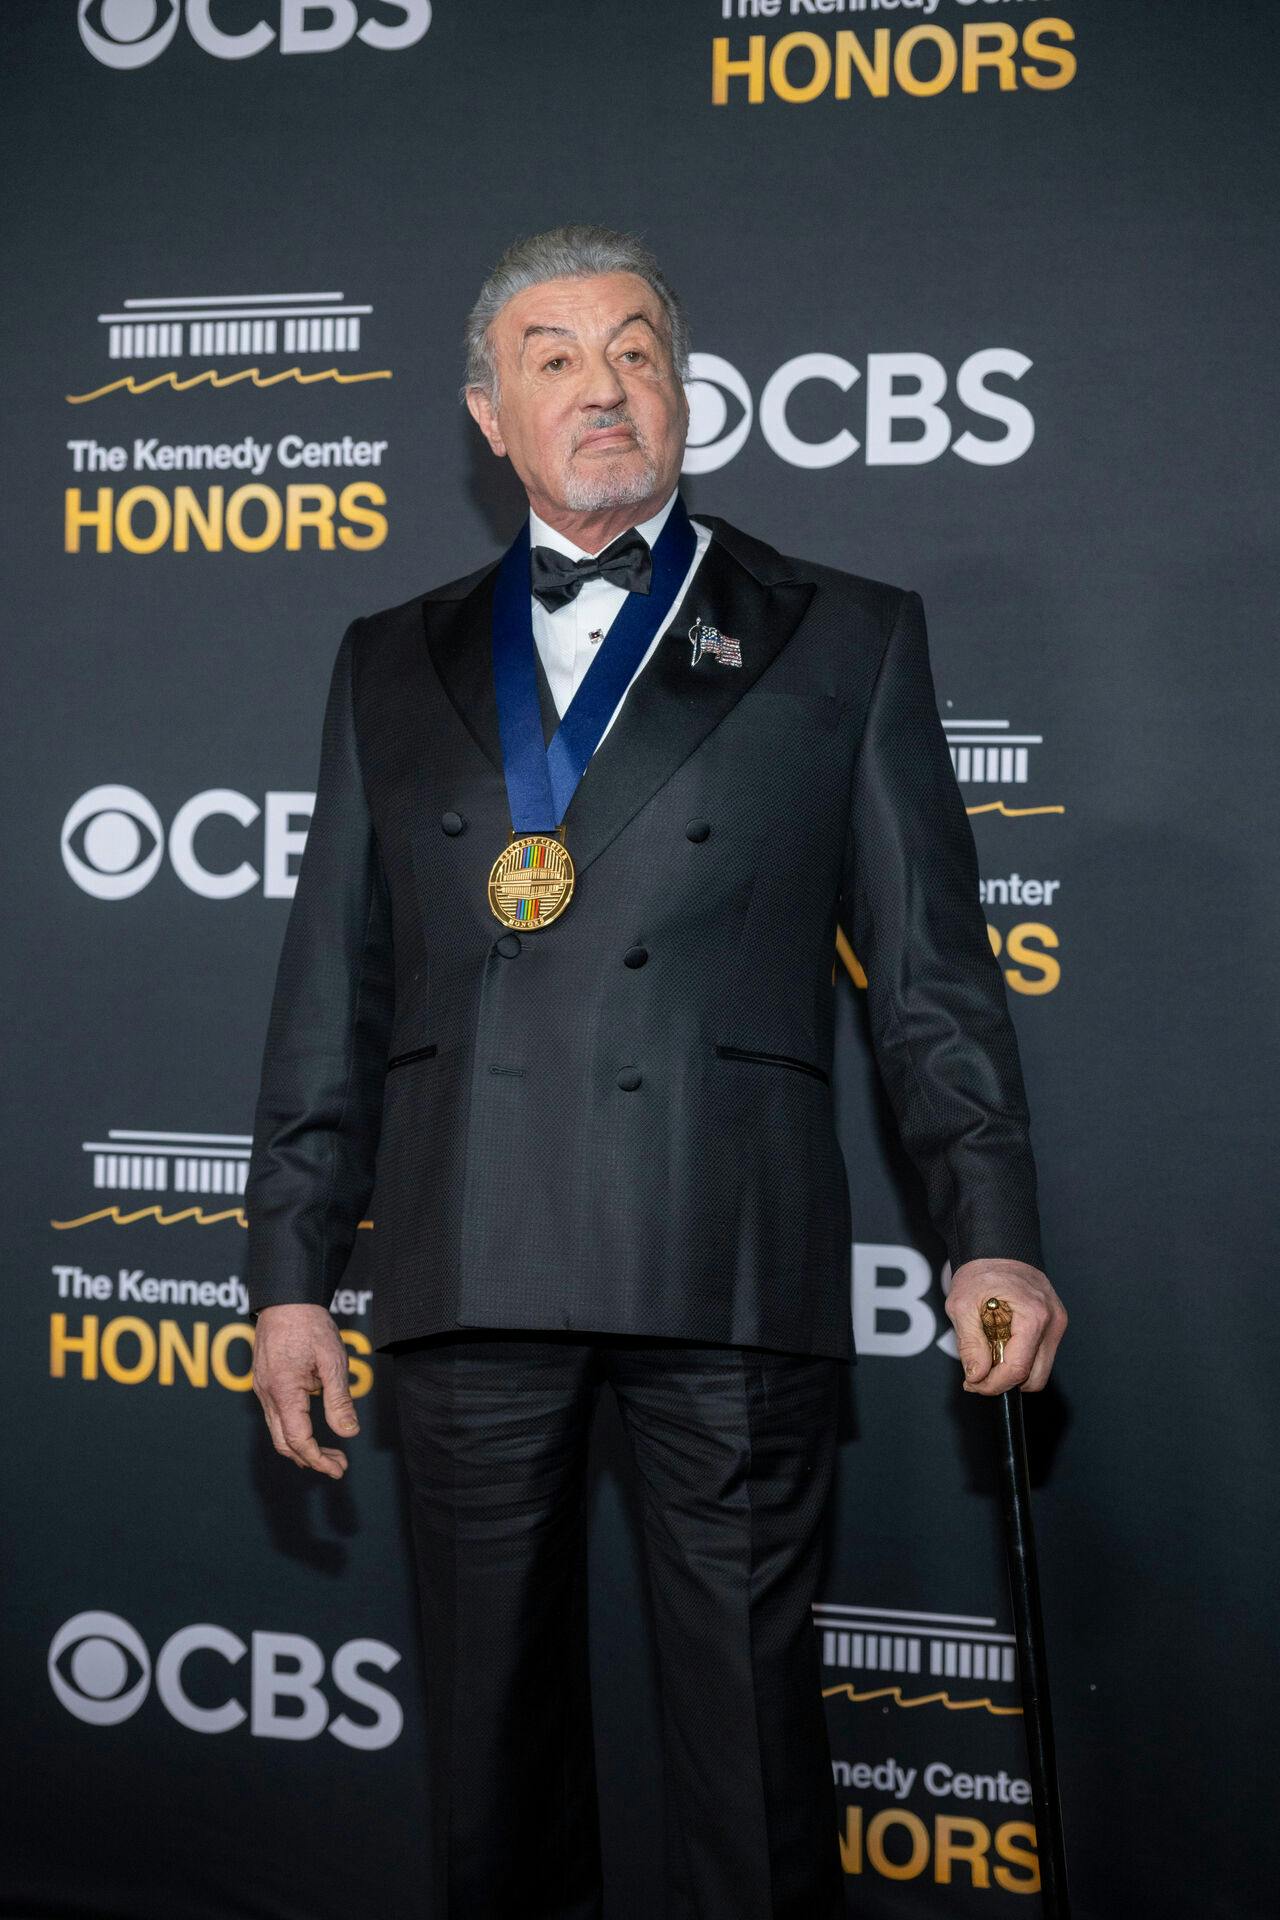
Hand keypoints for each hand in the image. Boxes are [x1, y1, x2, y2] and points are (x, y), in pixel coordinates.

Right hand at [251, 1303, 359, 1477]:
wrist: (285, 1299)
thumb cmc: (310, 1325)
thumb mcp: (332, 1361)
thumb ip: (339, 1400)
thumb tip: (349, 1433)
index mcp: (283, 1391)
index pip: (299, 1440)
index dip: (319, 1459)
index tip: (339, 1469)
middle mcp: (267, 1394)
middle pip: (284, 1442)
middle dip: (311, 1458)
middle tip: (339, 1464)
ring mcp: (262, 1388)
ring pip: (277, 1431)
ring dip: (302, 1446)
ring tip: (331, 1450)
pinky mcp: (264, 1382)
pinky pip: (276, 1415)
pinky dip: (294, 1428)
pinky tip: (314, 1424)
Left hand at [946, 1258, 1066, 1395]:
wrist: (998, 1249)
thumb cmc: (981, 1271)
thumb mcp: (962, 1305)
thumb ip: (969, 1344)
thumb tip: (977, 1376)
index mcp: (1033, 1316)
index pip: (1018, 1370)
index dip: (993, 1385)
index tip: (973, 1384)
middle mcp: (1052, 1323)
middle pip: (1035, 1378)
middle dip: (1004, 1381)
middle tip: (979, 1372)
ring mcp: (1057, 1324)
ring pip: (1039, 1369)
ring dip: (1012, 1369)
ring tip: (989, 1350)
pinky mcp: (1054, 1326)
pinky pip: (1039, 1355)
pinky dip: (1019, 1356)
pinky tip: (1001, 1341)